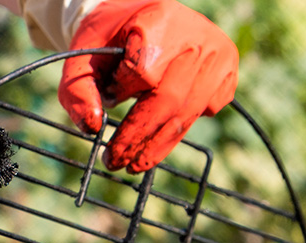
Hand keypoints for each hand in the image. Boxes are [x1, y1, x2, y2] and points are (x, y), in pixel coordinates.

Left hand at [58, 0, 237, 172]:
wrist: (139, 15)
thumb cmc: (109, 39)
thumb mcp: (83, 57)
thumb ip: (77, 91)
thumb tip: (93, 128)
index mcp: (159, 20)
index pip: (143, 71)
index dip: (122, 93)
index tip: (108, 98)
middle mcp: (196, 36)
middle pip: (169, 100)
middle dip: (139, 138)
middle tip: (115, 162)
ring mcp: (218, 54)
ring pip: (188, 113)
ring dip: (158, 145)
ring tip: (134, 165)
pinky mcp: (227, 71)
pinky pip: (206, 111)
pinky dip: (181, 127)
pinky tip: (162, 129)